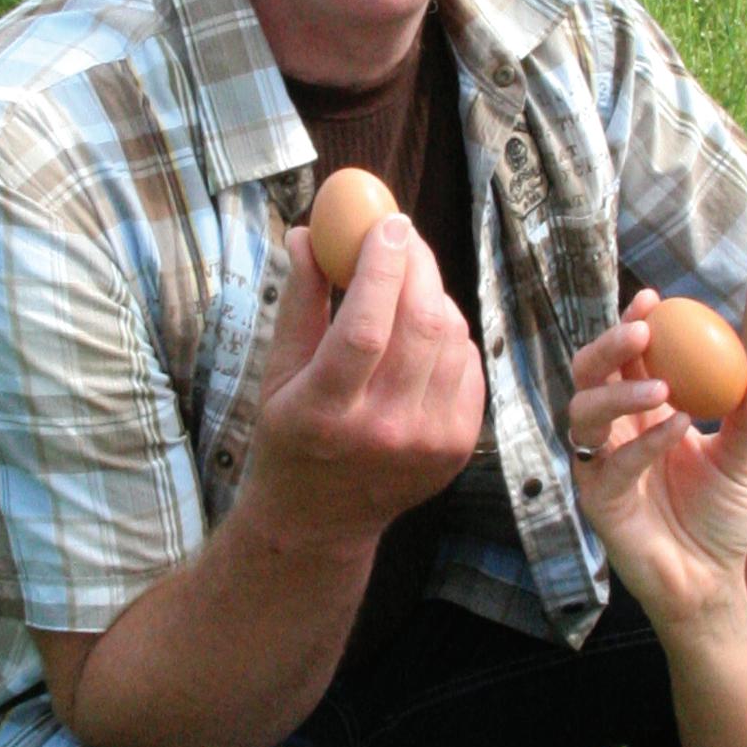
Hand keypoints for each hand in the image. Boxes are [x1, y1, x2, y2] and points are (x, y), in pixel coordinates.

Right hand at [238, 214, 483, 553]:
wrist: (319, 524)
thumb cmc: (290, 437)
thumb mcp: (277, 374)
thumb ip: (298, 302)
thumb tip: (309, 233)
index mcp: (324, 413)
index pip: (364, 329)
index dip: (380, 268)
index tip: (385, 222)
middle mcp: (383, 431)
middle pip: (420, 326)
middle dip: (417, 265)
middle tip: (401, 235)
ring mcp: (428, 443)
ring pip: (451, 338)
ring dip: (432, 296)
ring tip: (404, 287)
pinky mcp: (457, 447)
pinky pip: (469, 365)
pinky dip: (450, 334)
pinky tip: (422, 334)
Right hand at [566, 290, 746, 630]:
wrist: (712, 583)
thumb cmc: (720, 519)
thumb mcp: (743, 460)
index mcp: (640, 414)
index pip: (625, 360)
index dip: (631, 325)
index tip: (654, 299)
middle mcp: (612, 434)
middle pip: (589, 375)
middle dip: (608, 345)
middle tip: (642, 331)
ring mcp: (599, 466)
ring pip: (583, 413)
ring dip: (619, 393)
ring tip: (663, 386)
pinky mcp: (598, 501)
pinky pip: (610, 464)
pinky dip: (643, 441)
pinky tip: (677, 428)